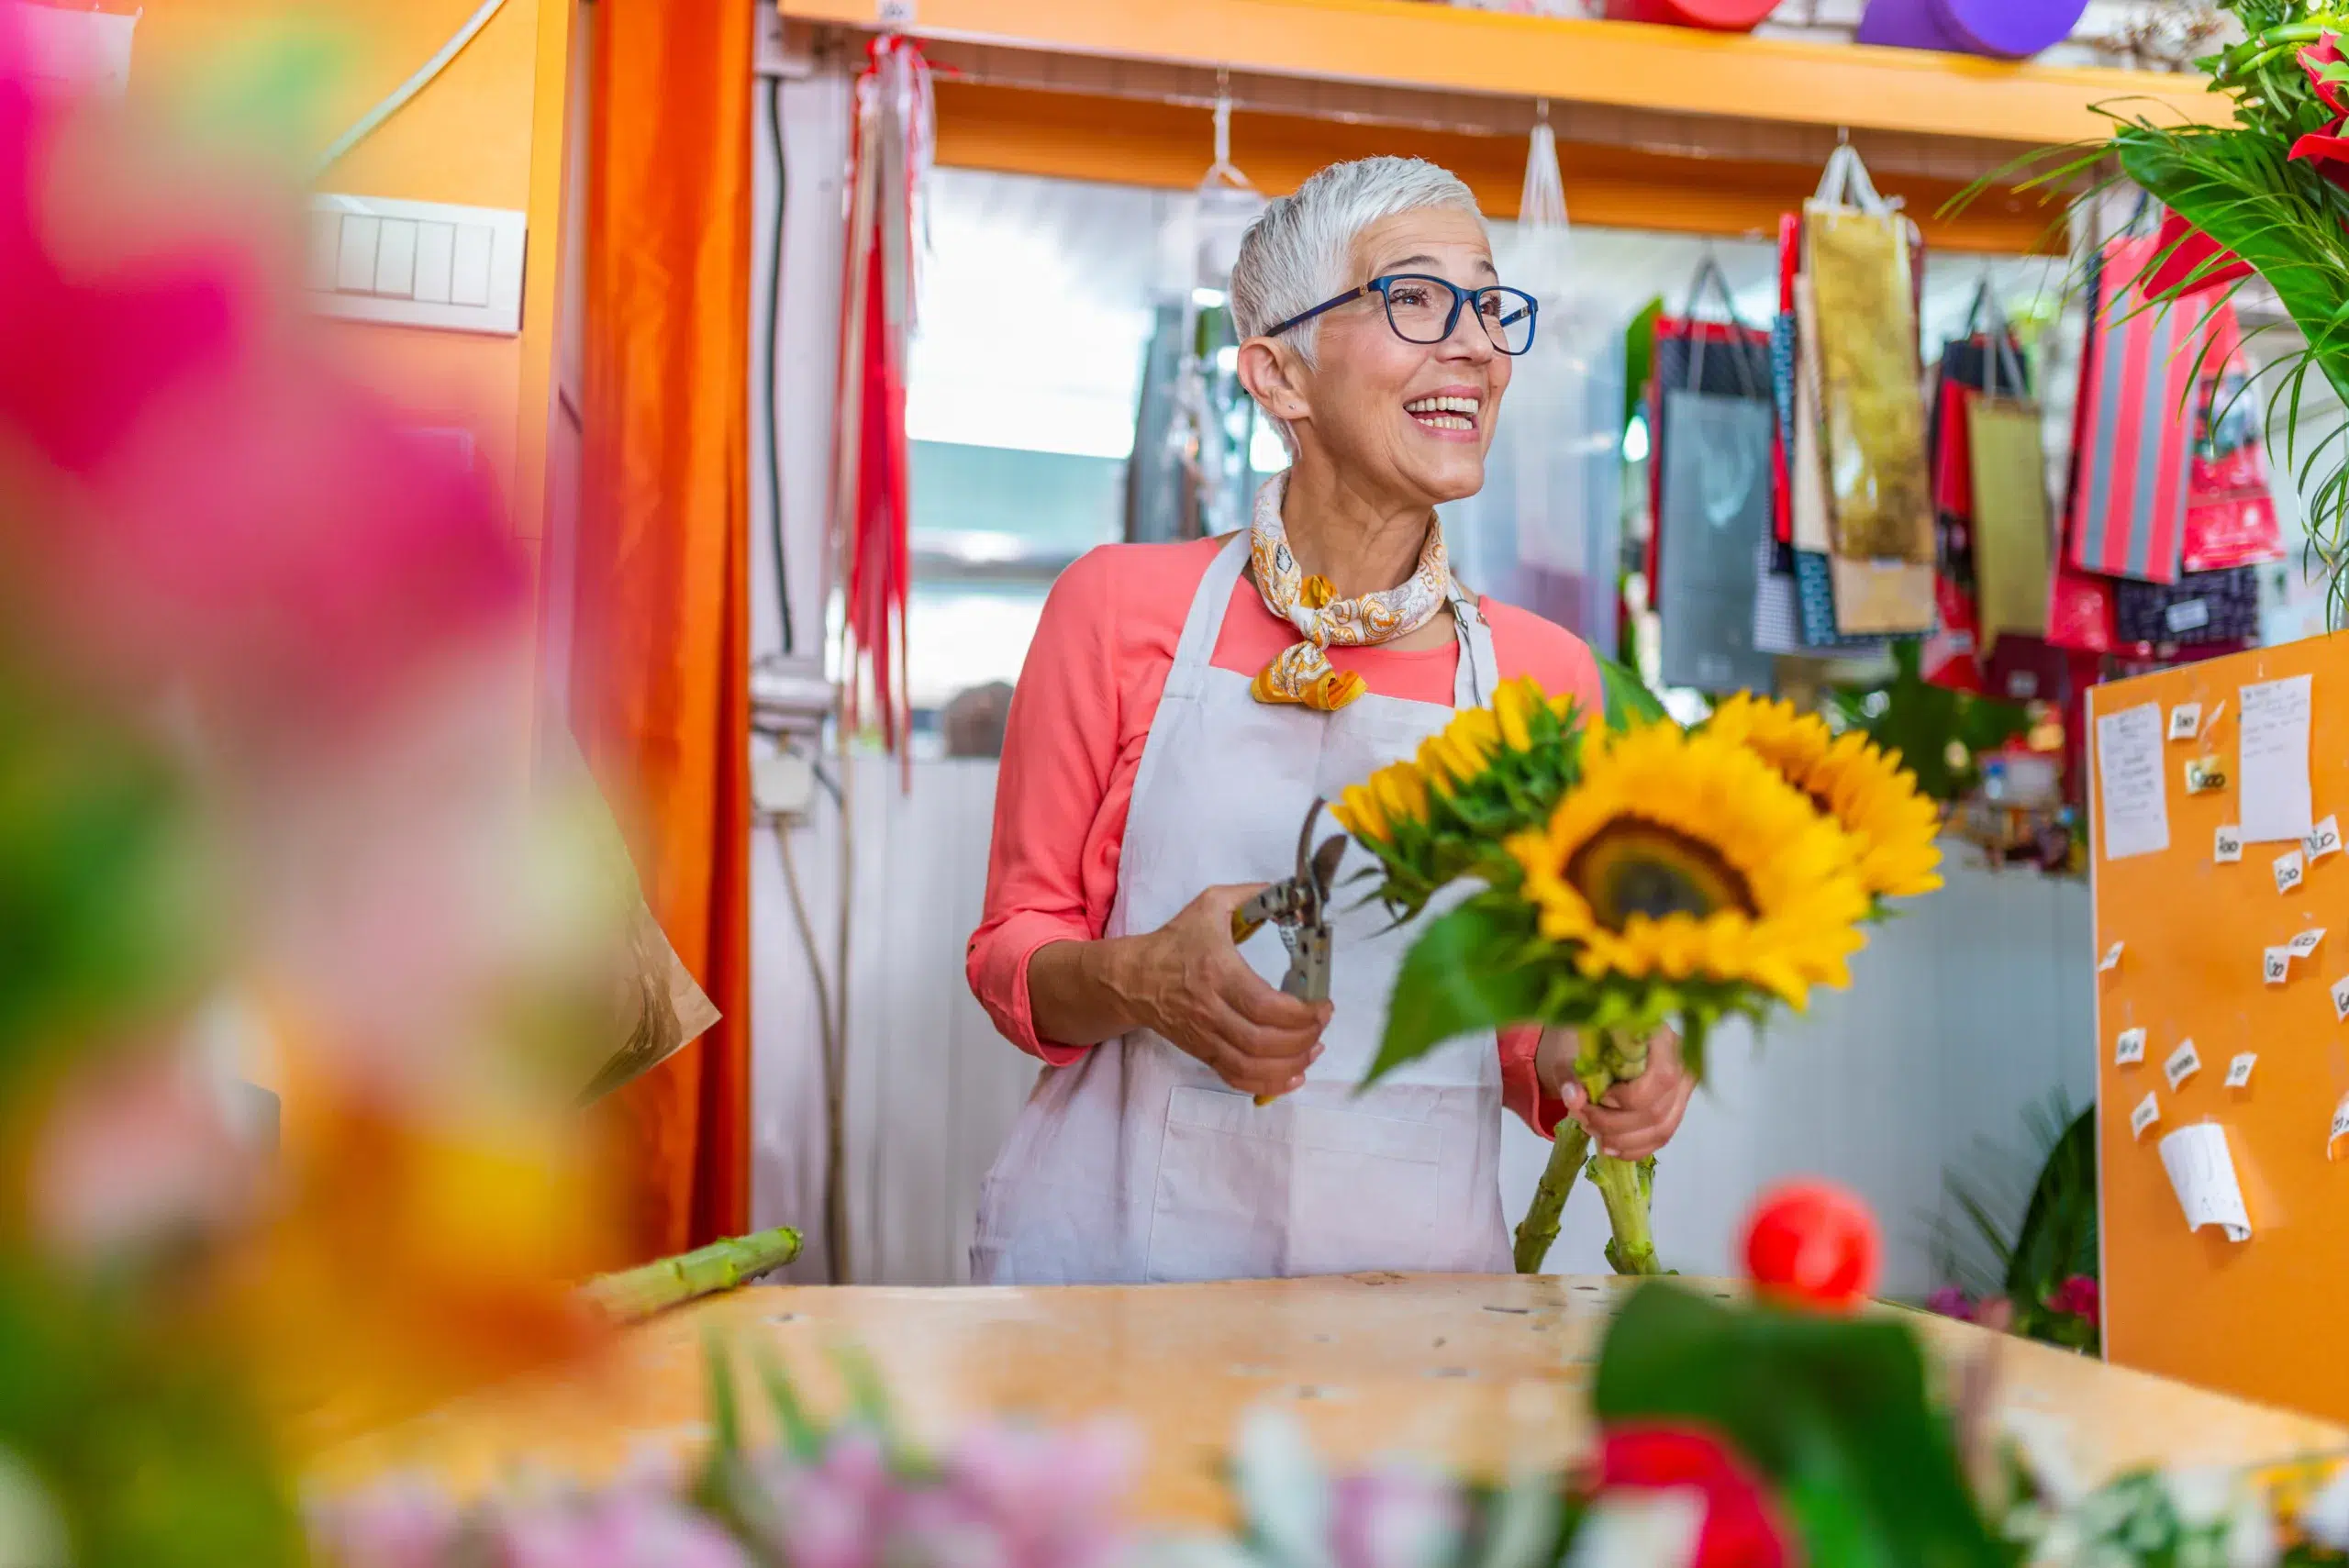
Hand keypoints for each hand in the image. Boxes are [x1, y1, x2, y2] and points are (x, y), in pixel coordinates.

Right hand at [1122, 884, 1329, 1096]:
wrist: (1133, 978)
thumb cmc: (1175, 941)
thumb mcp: (1211, 905)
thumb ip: (1252, 895)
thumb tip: (1292, 891)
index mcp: (1217, 972)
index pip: (1264, 1006)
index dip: (1301, 1013)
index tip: (1322, 1004)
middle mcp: (1211, 1010)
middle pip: (1263, 1041)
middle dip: (1303, 1038)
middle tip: (1321, 1022)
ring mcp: (1205, 1037)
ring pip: (1253, 1066)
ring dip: (1292, 1064)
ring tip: (1314, 1047)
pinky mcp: (1203, 1053)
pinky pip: (1238, 1079)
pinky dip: (1269, 1083)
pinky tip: (1294, 1074)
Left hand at [1541, 1026, 1692, 1161]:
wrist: (1601, 1043)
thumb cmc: (1591, 1042)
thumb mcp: (1574, 1052)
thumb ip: (1571, 1074)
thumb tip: (1573, 1099)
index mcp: (1661, 1037)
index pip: (1661, 1077)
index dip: (1630, 1097)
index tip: (1601, 1097)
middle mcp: (1680, 1062)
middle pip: (1657, 1110)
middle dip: (1614, 1124)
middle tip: (1585, 1119)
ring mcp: (1683, 1087)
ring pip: (1661, 1129)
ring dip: (1622, 1140)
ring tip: (1594, 1133)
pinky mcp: (1677, 1107)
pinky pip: (1662, 1137)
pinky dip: (1634, 1148)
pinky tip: (1611, 1147)